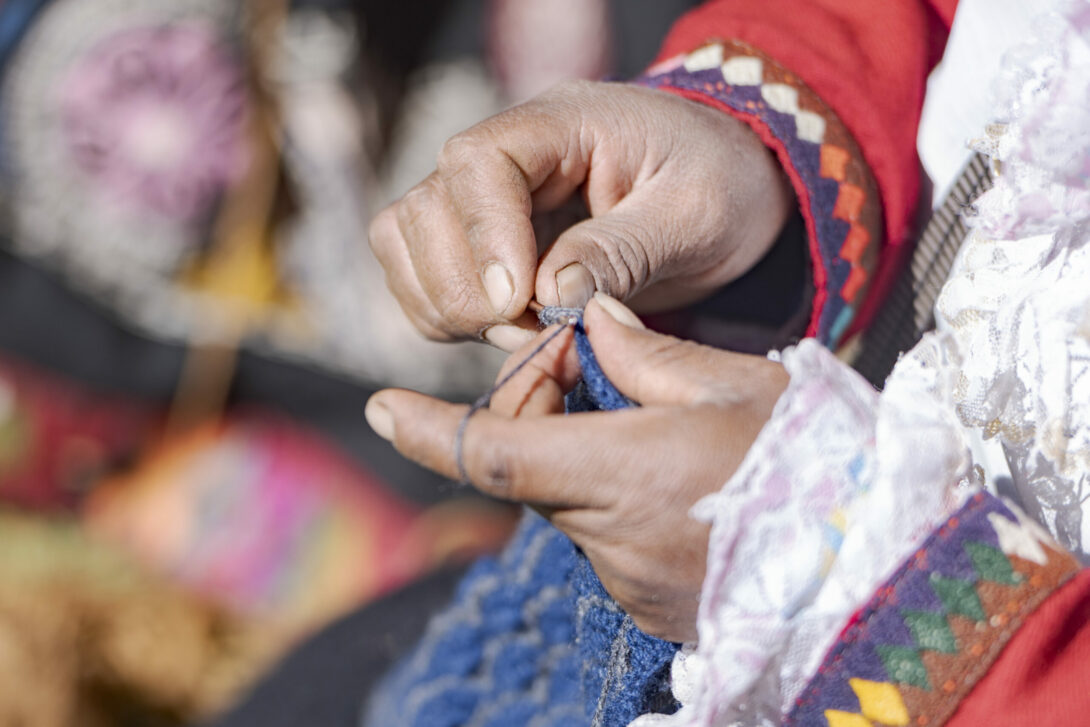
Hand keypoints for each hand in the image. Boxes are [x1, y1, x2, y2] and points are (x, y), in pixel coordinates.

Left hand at [363, 295, 788, 640]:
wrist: (881, 570)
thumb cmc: (823, 464)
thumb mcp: (744, 385)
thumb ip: (651, 353)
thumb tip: (591, 318)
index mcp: (627, 473)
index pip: (496, 454)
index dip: (430, 431)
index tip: (381, 406)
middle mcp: (612, 539)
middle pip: (534, 471)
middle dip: (539, 416)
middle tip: (585, 369)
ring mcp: (629, 584)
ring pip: (573, 505)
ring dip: (589, 460)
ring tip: (665, 433)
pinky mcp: (649, 609)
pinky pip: (607, 542)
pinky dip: (619, 503)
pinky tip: (683, 487)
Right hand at [369, 80, 794, 351]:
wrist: (722, 189)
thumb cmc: (720, 187)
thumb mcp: (695, 217)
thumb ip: (623, 251)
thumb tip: (550, 294)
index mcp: (564, 123)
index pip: (477, 161)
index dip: (483, 234)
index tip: (516, 300)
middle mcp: (507, 151)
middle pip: (424, 208)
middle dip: (465, 289)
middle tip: (531, 330)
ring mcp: (483, 195)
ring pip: (404, 241)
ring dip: (447, 305)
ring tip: (521, 333)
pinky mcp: (477, 238)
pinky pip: (420, 276)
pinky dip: (445, 316)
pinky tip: (507, 331)